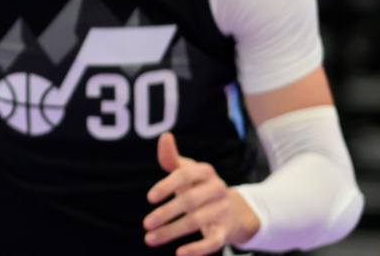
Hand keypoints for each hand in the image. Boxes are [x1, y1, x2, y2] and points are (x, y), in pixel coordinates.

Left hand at [143, 132, 259, 254]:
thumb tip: (165, 136)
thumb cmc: (199, 187)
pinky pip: (213, 242)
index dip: (167, 186)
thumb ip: (172, 158)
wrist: (234, 211)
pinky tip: (179, 254)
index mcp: (206, 172)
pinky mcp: (226, 232)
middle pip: (189, 201)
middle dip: (165, 213)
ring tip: (149, 239)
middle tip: (145, 224)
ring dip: (171, 232)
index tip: (150, 198)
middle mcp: (217, 189)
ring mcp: (223, 211)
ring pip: (196, 222)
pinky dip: (197, 250)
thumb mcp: (187, 171)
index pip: (185, 175)